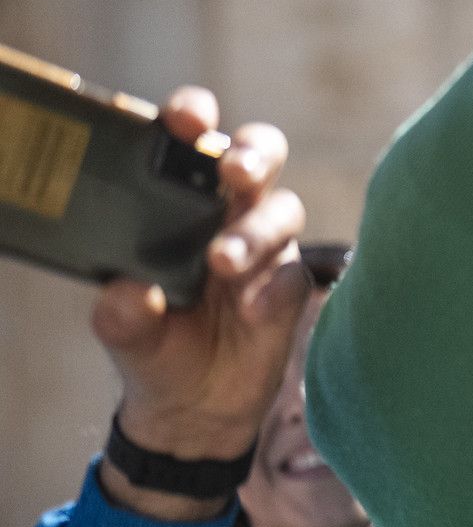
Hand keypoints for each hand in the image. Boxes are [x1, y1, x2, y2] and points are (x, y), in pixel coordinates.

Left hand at [94, 87, 307, 520]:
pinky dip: (275, 288)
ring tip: (224, 262)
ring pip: (282, 209)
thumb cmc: (155, 348)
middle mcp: (227, 211)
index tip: (185, 119)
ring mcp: (265, 246)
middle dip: (250, 153)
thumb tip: (131, 291)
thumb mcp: (124, 331)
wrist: (196, 408)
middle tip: (232, 172)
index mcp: (178, 200)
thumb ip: (121, 311)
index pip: (190, 140)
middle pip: (258, 154)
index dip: (193, 117)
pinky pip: (296, 273)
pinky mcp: (290, 285)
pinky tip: (253, 312)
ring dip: (255, 230)